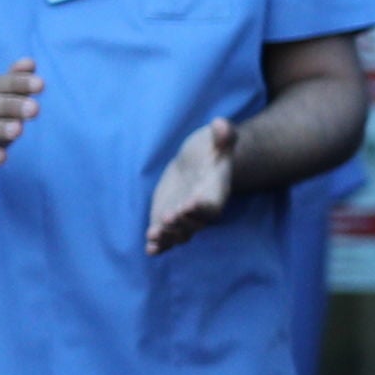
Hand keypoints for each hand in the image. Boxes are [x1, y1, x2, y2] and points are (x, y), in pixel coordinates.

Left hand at [145, 116, 236, 252]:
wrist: (198, 164)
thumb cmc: (211, 149)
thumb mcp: (218, 139)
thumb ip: (224, 134)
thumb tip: (221, 125)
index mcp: (215, 192)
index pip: (212, 204)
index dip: (201, 206)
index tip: (190, 203)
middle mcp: (201, 210)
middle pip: (193, 223)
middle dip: (180, 222)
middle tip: (168, 217)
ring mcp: (185, 218)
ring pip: (179, 234)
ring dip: (167, 237)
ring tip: (153, 235)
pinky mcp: (169, 220)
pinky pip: (167, 238)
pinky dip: (159, 246)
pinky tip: (150, 249)